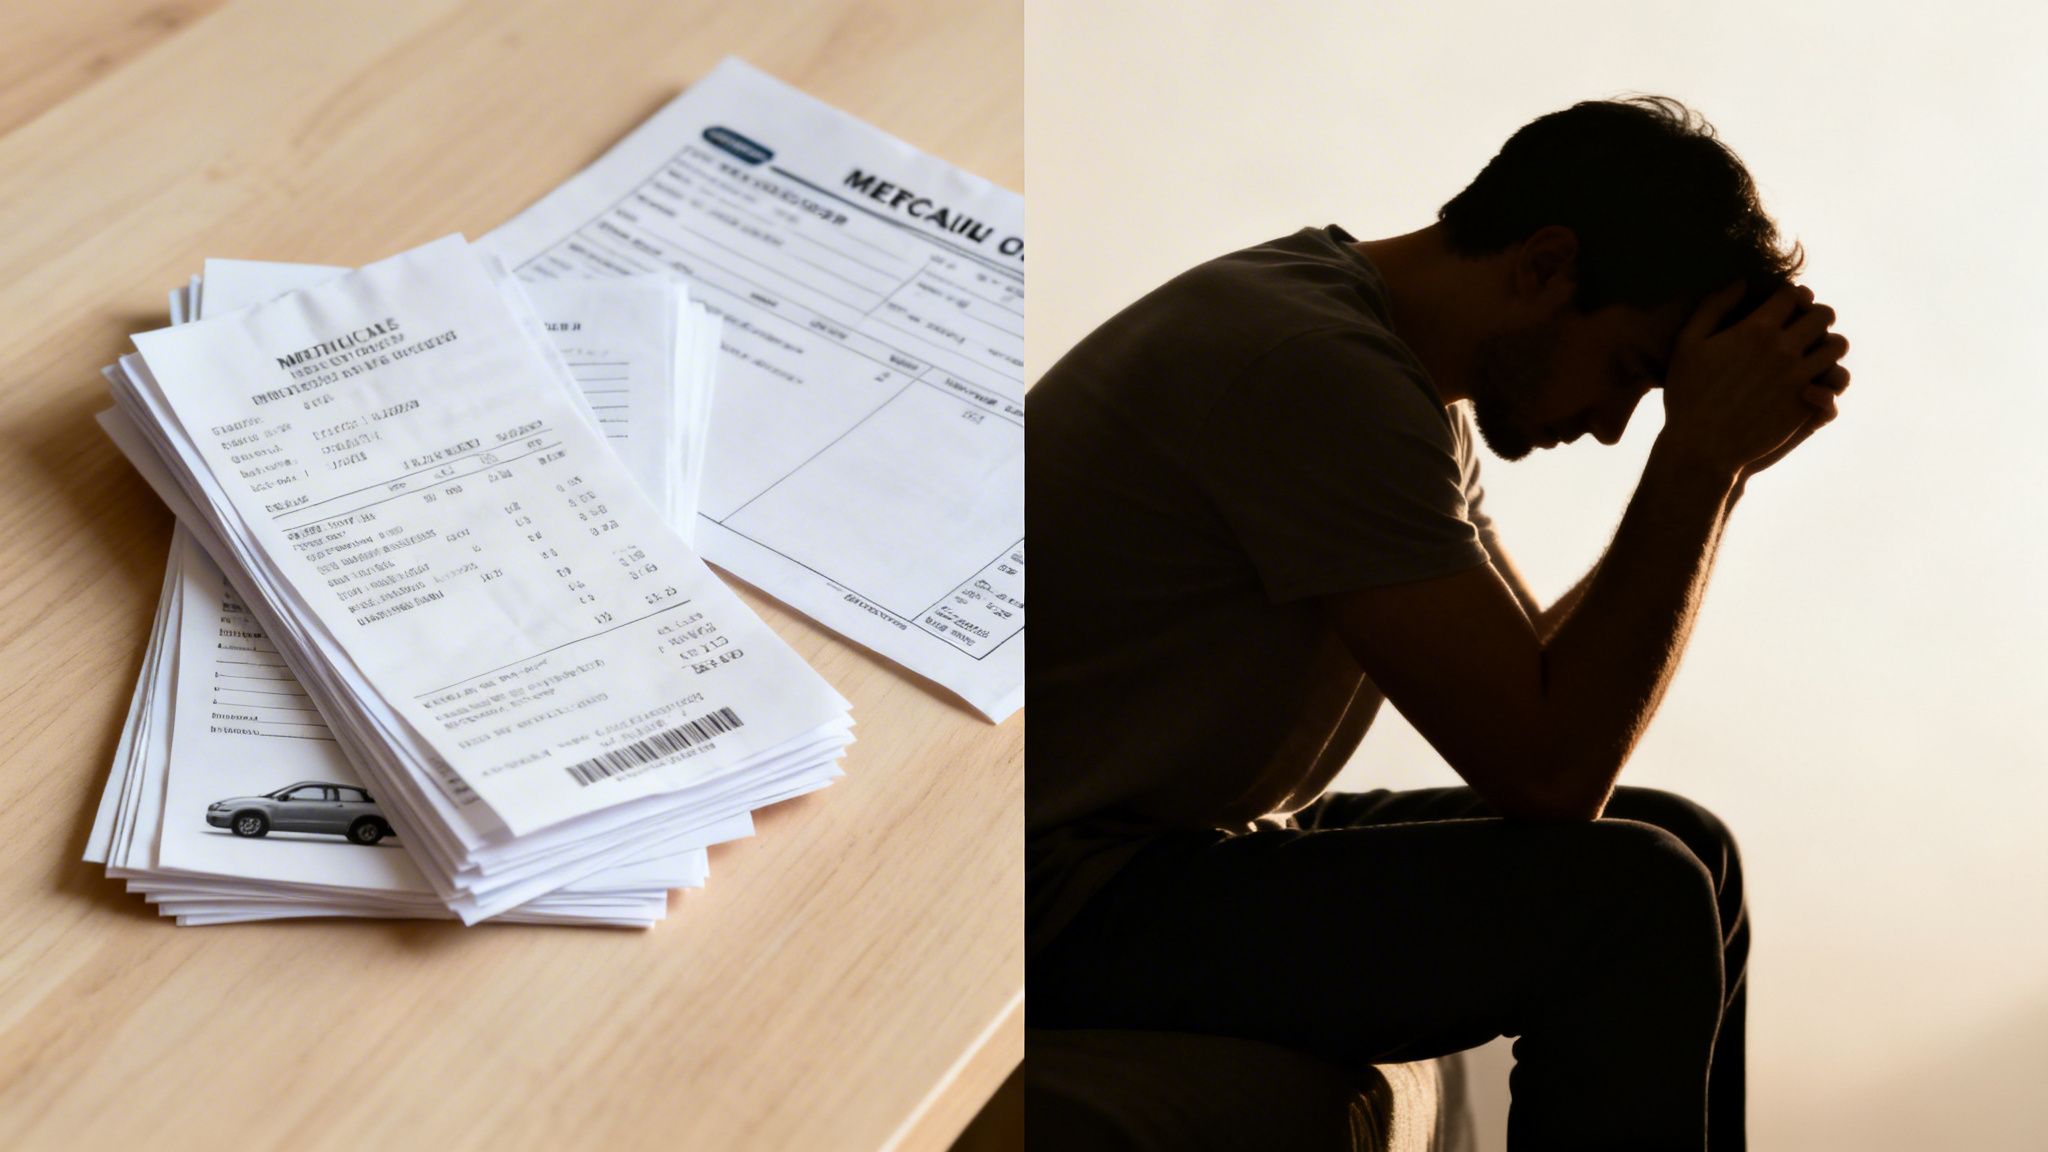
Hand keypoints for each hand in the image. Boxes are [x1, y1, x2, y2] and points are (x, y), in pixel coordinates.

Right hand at [1660, 282, 1850, 477]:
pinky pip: (1834, 380)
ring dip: (1827, 343)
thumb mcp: (1688, 344)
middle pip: (1823, 315)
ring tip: (1813, 350)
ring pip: (1837, 345)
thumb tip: (1741, 282)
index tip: (1784, 303)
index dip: (1791, 295)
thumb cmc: (1687, 395)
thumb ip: (1713, 307)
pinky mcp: (1805, 403)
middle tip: (1803, 325)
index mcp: (1756, 329)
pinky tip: (1812, 377)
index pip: (1793, 294)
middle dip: (1815, 315)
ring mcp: (1798, 378)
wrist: (1701, 448)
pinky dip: (1828, 374)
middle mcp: (1784, 349)